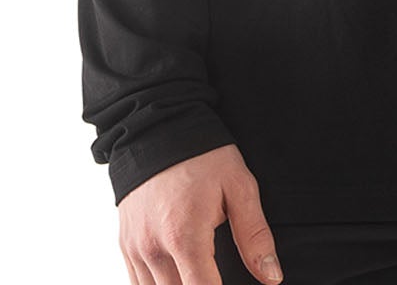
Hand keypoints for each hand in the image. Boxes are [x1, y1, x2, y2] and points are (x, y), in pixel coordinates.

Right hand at [118, 142, 285, 284]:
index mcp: (184, 236)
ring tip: (201, 274)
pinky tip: (179, 276)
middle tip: (217, 276)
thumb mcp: (238, 186)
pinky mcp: (125, 246)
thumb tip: (272, 276)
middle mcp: (154, 248)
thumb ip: (254, 235)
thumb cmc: (201, 155)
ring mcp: (135, 249)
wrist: (158, 127)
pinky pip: (137, 284)